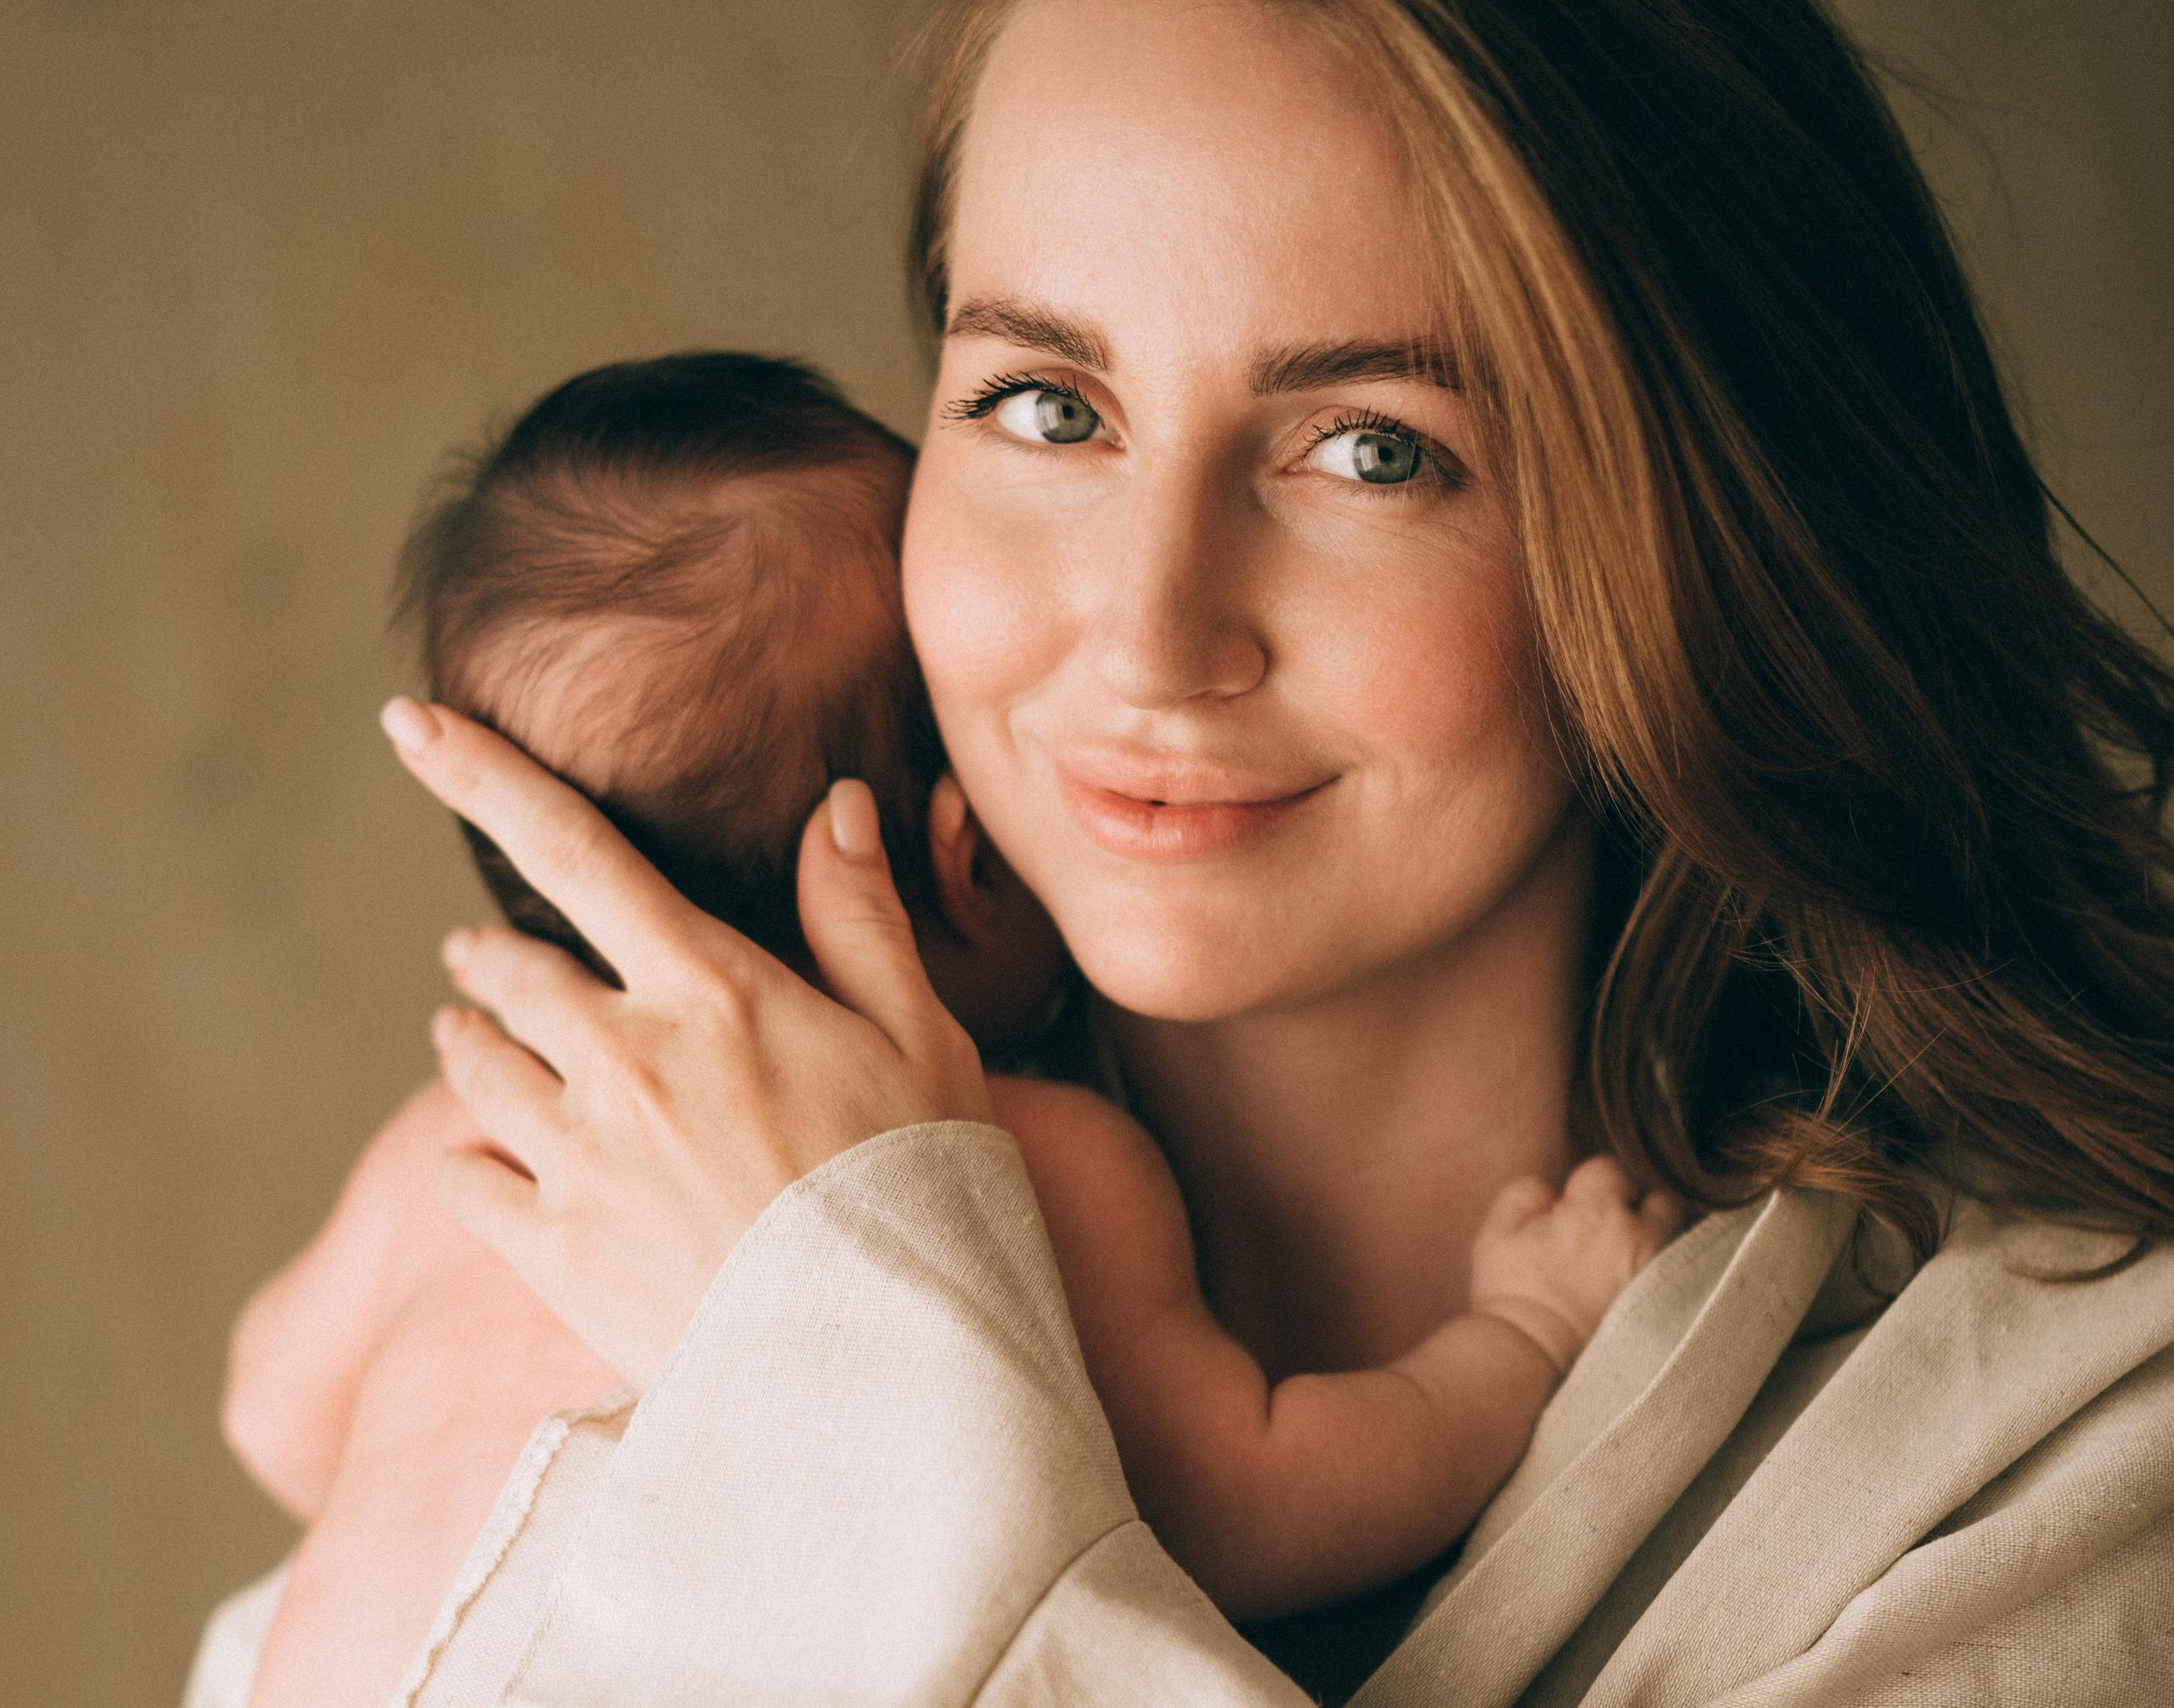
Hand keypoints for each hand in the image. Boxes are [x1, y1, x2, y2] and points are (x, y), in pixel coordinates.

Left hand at [379, 699, 991, 1385]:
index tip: (407, 722)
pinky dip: (472, 1160)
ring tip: (471, 1038)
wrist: (887, 1365)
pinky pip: (466, 1180)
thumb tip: (835, 804)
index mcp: (709, 989)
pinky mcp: (552, 1250)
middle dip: (487, 955)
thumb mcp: (922, 1038)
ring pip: (472, 1066)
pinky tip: (492, 1164)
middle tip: (481, 959)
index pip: (574, 850)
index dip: (483, 774)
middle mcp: (623, 1058)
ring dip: (469, 1041)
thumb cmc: (923, 1186)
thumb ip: (860, 919)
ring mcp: (578, 1157)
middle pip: (505, 967)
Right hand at [1468, 1158, 1682, 1374]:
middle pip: (1663, 1196)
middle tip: (1616, 1224)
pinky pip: (1683, 1271)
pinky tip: (1640, 1279)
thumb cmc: (1511, 1291)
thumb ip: (1525, 1193)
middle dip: (1641, 1203)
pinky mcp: (1665, 1304)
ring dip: (1658, 1235)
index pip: (1613, 1168)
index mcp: (1595, 1211)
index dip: (1594, 1182)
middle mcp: (1635, 1235)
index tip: (1581, 1204)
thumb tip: (1551, 1188)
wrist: (1533, 1350)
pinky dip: (1666, 1268)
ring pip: (1679, 1234)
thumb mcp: (1497, 1231)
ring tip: (1629, 1253)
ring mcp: (1655, 1270)